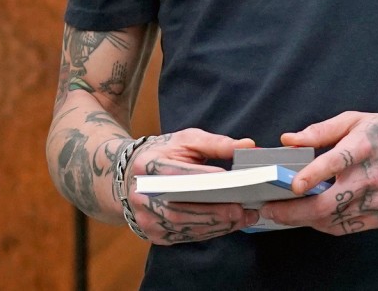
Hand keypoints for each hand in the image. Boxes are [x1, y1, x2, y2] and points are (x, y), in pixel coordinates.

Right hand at [126, 129, 259, 244]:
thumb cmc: (163, 155)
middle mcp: (142, 195)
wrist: (130, 176)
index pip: (178, 175)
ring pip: (184, 226)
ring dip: (216, 225)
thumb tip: (248, 146)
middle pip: (179, 208)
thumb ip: (216, 144)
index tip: (232, 182)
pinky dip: (210, 232)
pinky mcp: (155, 234)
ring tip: (242, 217)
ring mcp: (146, 217)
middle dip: (213, 211)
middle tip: (242, 209)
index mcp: (148, 166)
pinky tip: (228, 224)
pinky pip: (186, 236)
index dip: (205, 179)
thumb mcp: (185, 141)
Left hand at [257, 111, 377, 234]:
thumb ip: (319, 131)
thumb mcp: (355, 121)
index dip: (314, 174)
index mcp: (364, 147)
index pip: (336, 163)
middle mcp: (372, 177)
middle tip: (270, 209)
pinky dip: (325, 225)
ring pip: (334, 219)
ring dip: (305, 219)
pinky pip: (347, 228)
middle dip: (295, 210)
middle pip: (329, 203)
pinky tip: (310, 218)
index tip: (293, 185)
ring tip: (283, 214)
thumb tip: (288, 140)